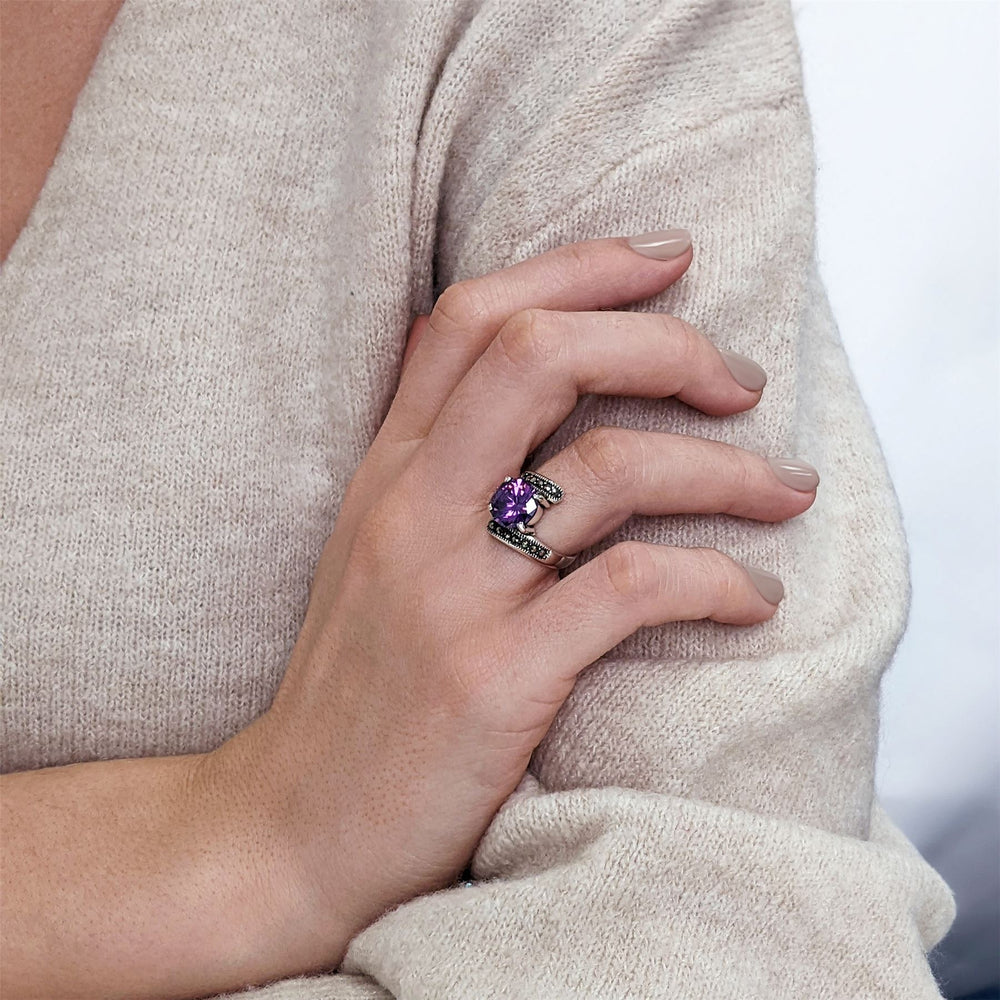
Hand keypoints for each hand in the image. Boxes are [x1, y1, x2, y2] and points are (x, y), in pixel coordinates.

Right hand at [204, 233, 817, 970]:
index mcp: (385, 472)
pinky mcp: (496, 677)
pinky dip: (718, 580)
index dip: (580, 266)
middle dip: (664, 344)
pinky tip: (755, 599)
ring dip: (722, 466)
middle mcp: (412, 510)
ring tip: (785, 486)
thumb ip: (435, 467)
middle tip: (742, 377)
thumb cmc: (354, 689)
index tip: (670, 257)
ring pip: (611, 467)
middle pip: (544, 357)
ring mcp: (452, 592)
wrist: (293, 826)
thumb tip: (521, 386)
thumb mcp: (372, 554)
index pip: (473, 318)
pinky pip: (633, 589)